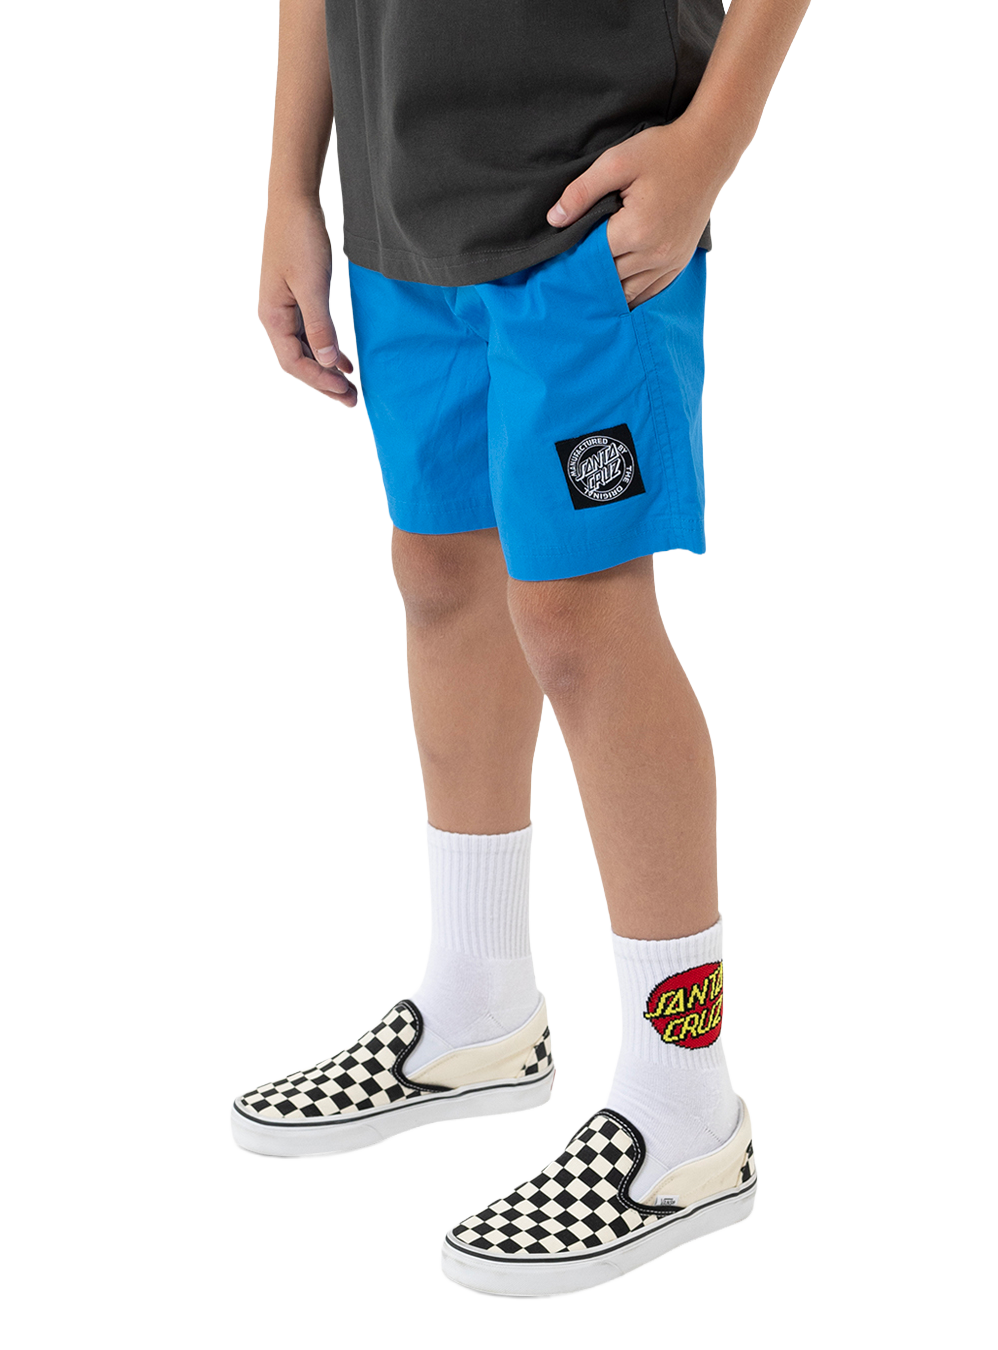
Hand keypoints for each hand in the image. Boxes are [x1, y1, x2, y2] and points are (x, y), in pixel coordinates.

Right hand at [258, 197, 356, 405]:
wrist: (294, 202)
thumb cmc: (300, 238)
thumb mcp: (312, 284)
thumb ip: (319, 325)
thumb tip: (325, 362)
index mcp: (272, 316)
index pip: (293, 362)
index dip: (318, 381)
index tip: (344, 393)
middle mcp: (274, 317)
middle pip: (298, 362)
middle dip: (324, 383)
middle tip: (352, 401)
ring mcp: (285, 309)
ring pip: (306, 350)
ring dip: (327, 370)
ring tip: (350, 389)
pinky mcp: (296, 300)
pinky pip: (311, 334)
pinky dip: (327, 350)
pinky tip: (344, 362)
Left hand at [547, 119, 729, 307]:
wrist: (708, 151)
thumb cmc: (661, 151)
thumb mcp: (616, 162)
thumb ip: (581, 192)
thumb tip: (554, 220)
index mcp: (636, 231)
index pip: (591, 259)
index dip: (574, 256)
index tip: (561, 253)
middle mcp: (655, 254)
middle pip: (608, 278)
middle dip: (590, 273)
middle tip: (570, 267)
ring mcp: (670, 261)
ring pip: (628, 292)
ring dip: (609, 288)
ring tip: (590, 280)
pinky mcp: (679, 262)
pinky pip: (650, 291)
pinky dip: (632, 293)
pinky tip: (616, 289)